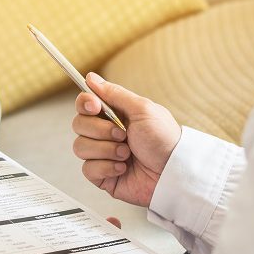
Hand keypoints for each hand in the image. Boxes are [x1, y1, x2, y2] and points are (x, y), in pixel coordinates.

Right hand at [71, 73, 180, 206]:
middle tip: (123, 135)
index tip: (95, 106)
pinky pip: (87, 169)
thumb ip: (114, 93)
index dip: (85, 103)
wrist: (174, 172)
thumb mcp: (142, 109)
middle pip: (78, 124)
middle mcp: (105, 133)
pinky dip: (106, 167)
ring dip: (105, 150)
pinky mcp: (102, 175)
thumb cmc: (164, 140)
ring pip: (80, 147)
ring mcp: (102, 155)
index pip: (85, 104)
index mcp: (114, 115)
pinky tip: (123, 168)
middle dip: (100, 130)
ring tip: (126, 153)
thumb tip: (91, 78)